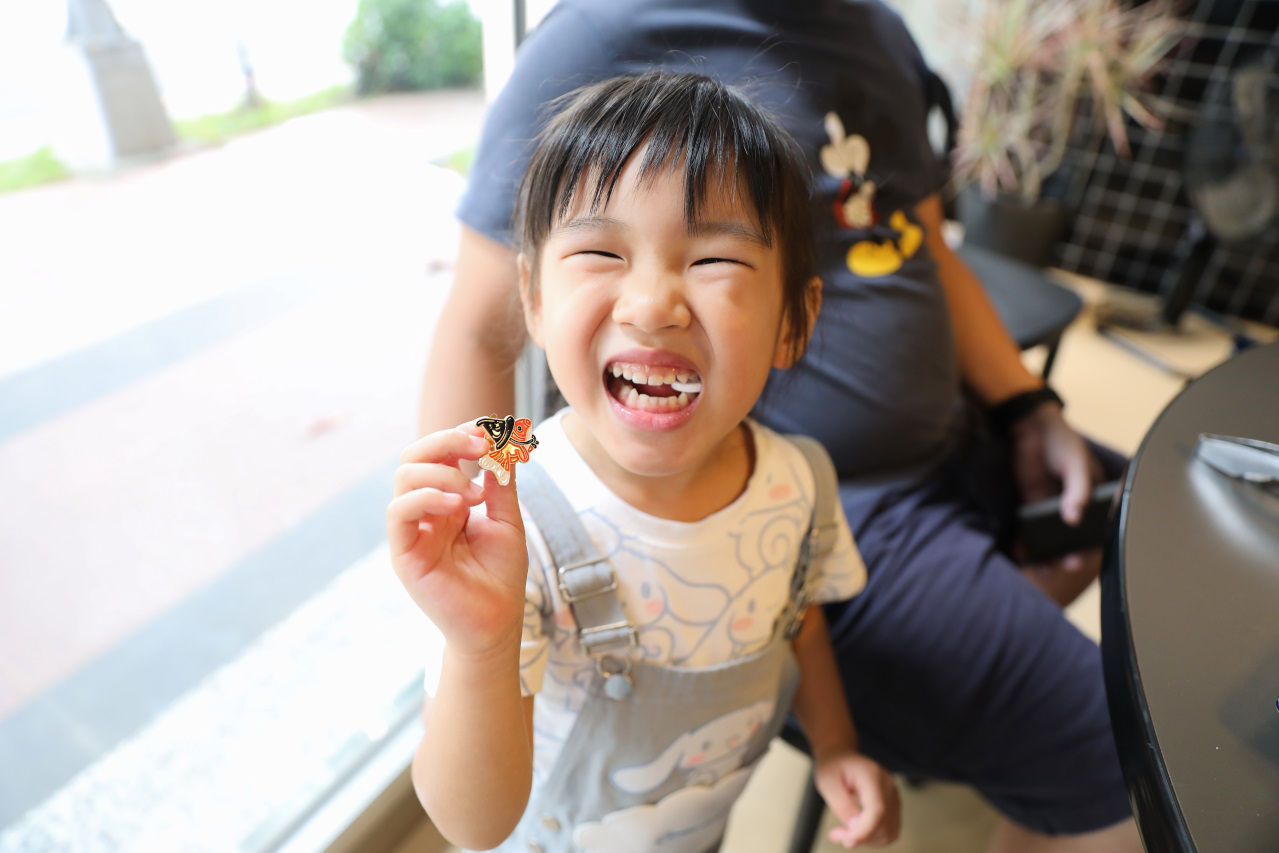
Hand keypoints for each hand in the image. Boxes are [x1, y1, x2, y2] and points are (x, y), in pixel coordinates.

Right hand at [387, 424, 528, 654]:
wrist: (496, 623)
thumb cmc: (501, 576)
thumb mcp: (508, 521)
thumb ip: (501, 484)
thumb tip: (500, 444)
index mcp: (447, 500)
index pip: (439, 454)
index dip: (459, 434)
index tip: (489, 429)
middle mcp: (425, 511)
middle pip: (415, 456)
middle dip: (447, 440)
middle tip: (481, 446)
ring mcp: (412, 530)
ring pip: (404, 478)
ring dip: (441, 472)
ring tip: (474, 493)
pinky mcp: (404, 553)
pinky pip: (398, 512)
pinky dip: (425, 497)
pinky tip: (457, 505)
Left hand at [813, 751, 900, 848]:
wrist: (842, 757)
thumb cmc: (833, 767)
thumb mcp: (827, 782)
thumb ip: (842, 805)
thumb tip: (855, 829)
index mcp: (872, 775)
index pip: (877, 809)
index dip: (865, 830)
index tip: (848, 842)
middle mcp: (888, 786)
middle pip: (884, 824)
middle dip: (860, 837)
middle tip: (836, 834)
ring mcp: (893, 796)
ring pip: (889, 832)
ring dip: (866, 840)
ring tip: (844, 832)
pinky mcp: (893, 806)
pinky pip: (889, 831)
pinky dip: (873, 838)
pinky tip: (856, 831)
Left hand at [1008, 402, 1103, 573]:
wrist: (1029, 427)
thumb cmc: (1062, 443)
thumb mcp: (1075, 465)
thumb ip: (1077, 491)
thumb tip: (1073, 519)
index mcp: (1095, 496)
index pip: (1099, 526)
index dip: (1095, 543)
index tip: (1090, 556)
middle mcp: (1076, 506)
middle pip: (1075, 536)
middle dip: (1072, 553)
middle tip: (1068, 565)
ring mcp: (1053, 507)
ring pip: (1052, 536)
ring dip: (1049, 553)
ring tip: (1045, 569)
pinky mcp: (1031, 505)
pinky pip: (1030, 528)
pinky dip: (1027, 542)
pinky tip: (1024, 555)